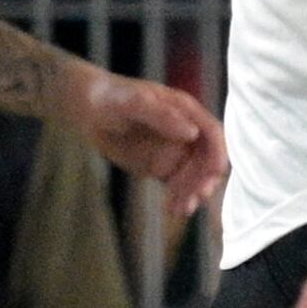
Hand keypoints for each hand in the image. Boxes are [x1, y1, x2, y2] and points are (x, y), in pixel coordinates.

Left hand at [58, 62, 226, 217]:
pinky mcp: (160, 166)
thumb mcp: (133, 102)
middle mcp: (184, 131)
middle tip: (196, 196)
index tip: (216, 172)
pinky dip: (178, 197)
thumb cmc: (111, 97)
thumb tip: (192, 132)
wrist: (88, 109)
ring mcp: (173, 150)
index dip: (218, 151)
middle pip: (206, 158)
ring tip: (180, 208)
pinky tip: (171, 209)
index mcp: (184, 110)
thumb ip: (161, 115)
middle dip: (205, 178)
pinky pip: (176, 185)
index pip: (212, 132)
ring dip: (192, 192)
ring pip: (194, 176)